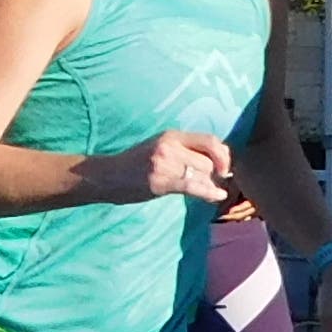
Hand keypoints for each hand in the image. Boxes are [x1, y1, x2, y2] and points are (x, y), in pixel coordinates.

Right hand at [99, 130, 234, 205]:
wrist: (107, 175)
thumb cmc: (134, 165)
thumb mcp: (159, 149)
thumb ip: (184, 151)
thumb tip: (216, 162)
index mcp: (171, 135)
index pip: (210, 140)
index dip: (223, 154)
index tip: (224, 167)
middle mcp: (170, 145)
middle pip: (209, 160)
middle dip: (216, 174)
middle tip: (216, 183)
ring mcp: (165, 162)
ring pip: (203, 173)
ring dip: (211, 185)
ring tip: (212, 191)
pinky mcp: (161, 180)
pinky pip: (193, 186)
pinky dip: (209, 192)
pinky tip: (218, 196)